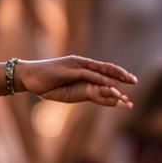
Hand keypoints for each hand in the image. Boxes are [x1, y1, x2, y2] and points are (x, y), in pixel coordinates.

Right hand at [14, 56, 135, 107]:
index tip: (131, 81)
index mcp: (81, 68)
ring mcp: (75, 66)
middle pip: (106, 69)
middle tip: (134, 81)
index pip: (104, 70)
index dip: (118, 75)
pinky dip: (101, 80)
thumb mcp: (72, 92)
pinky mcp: (69, 69)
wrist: (27, 77)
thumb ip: (89, 93)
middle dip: (121, 75)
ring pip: (100, 71)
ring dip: (115, 78)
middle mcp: (81, 64)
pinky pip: (88, 74)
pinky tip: (111, 86)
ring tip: (127, 84)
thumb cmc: (46, 84)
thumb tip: (107, 98)